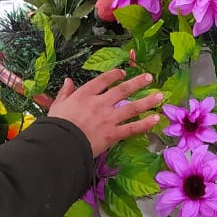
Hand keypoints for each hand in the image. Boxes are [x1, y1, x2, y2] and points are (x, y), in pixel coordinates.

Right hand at [47, 69, 165, 157]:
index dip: (114, 75)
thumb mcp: (57, 105)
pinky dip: (145, 124)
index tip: (123, 73)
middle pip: (122, 89)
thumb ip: (65, 92)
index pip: (103, 80)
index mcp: (85, 94)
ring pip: (132, 107)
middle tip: (149, 77)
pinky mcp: (113, 134)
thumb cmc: (56, 125)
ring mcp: (109, 118)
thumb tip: (69, 81)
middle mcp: (100, 103)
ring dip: (147, 101)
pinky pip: (132, 128)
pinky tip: (155, 119)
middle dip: (137, 82)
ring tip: (160, 96)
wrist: (60, 143)